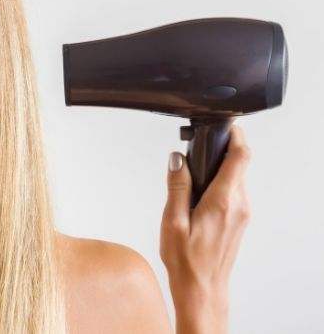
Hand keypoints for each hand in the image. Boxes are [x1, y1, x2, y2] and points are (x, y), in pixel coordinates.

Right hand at [159, 124, 251, 333]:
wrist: (203, 291)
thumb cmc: (187, 262)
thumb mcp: (173, 221)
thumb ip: (177, 185)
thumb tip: (177, 159)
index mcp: (223, 201)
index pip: (241, 157)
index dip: (236, 135)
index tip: (226, 125)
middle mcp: (239, 205)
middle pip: (239, 163)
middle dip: (222, 149)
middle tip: (199, 146)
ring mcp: (243, 213)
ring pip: (237, 177)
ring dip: (220, 166)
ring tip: (194, 170)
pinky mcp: (240, 220)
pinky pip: (234, 190)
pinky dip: (221, 181)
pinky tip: (200, 191)